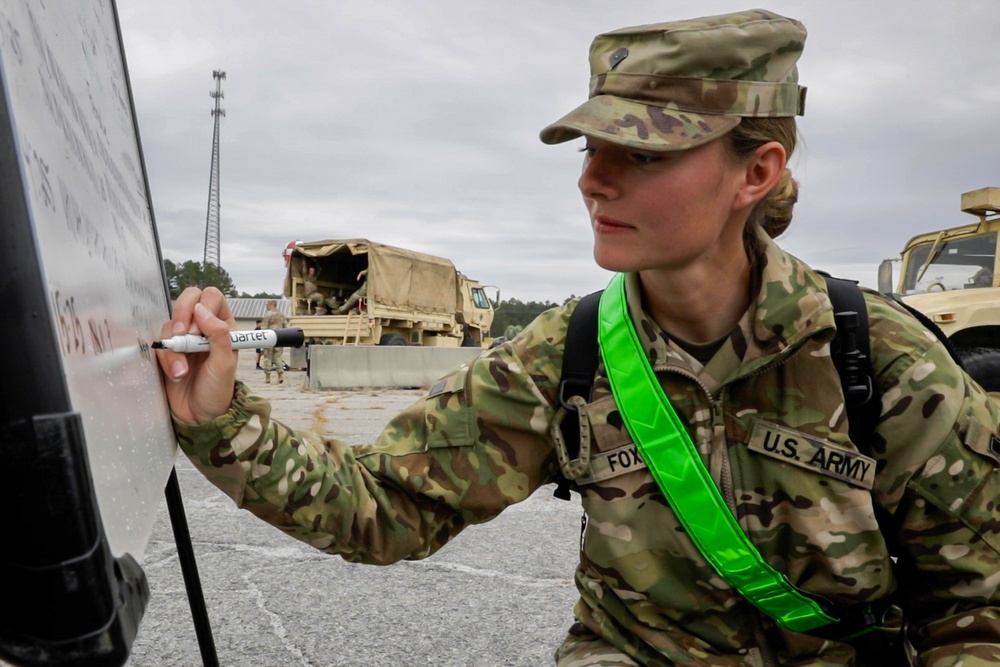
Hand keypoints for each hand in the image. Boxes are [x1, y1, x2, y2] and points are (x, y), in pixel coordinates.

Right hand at [155, 287, 237, 424]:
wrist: (200, 415)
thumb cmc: (217, 389)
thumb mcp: (224, 363)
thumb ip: (218, 334)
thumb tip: (202, 310)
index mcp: (223, 325)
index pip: (211, 297)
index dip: (201, 307)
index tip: (197, 329)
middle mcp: (202, 327)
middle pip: (188, 299)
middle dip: (181, 316)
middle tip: (182, 337)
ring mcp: (183, 338)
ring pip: (170, 324)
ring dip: (175, 348)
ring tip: (183, 371)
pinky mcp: (167, 351)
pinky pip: (159, 344)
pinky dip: (166, 359)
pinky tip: (175, 374)